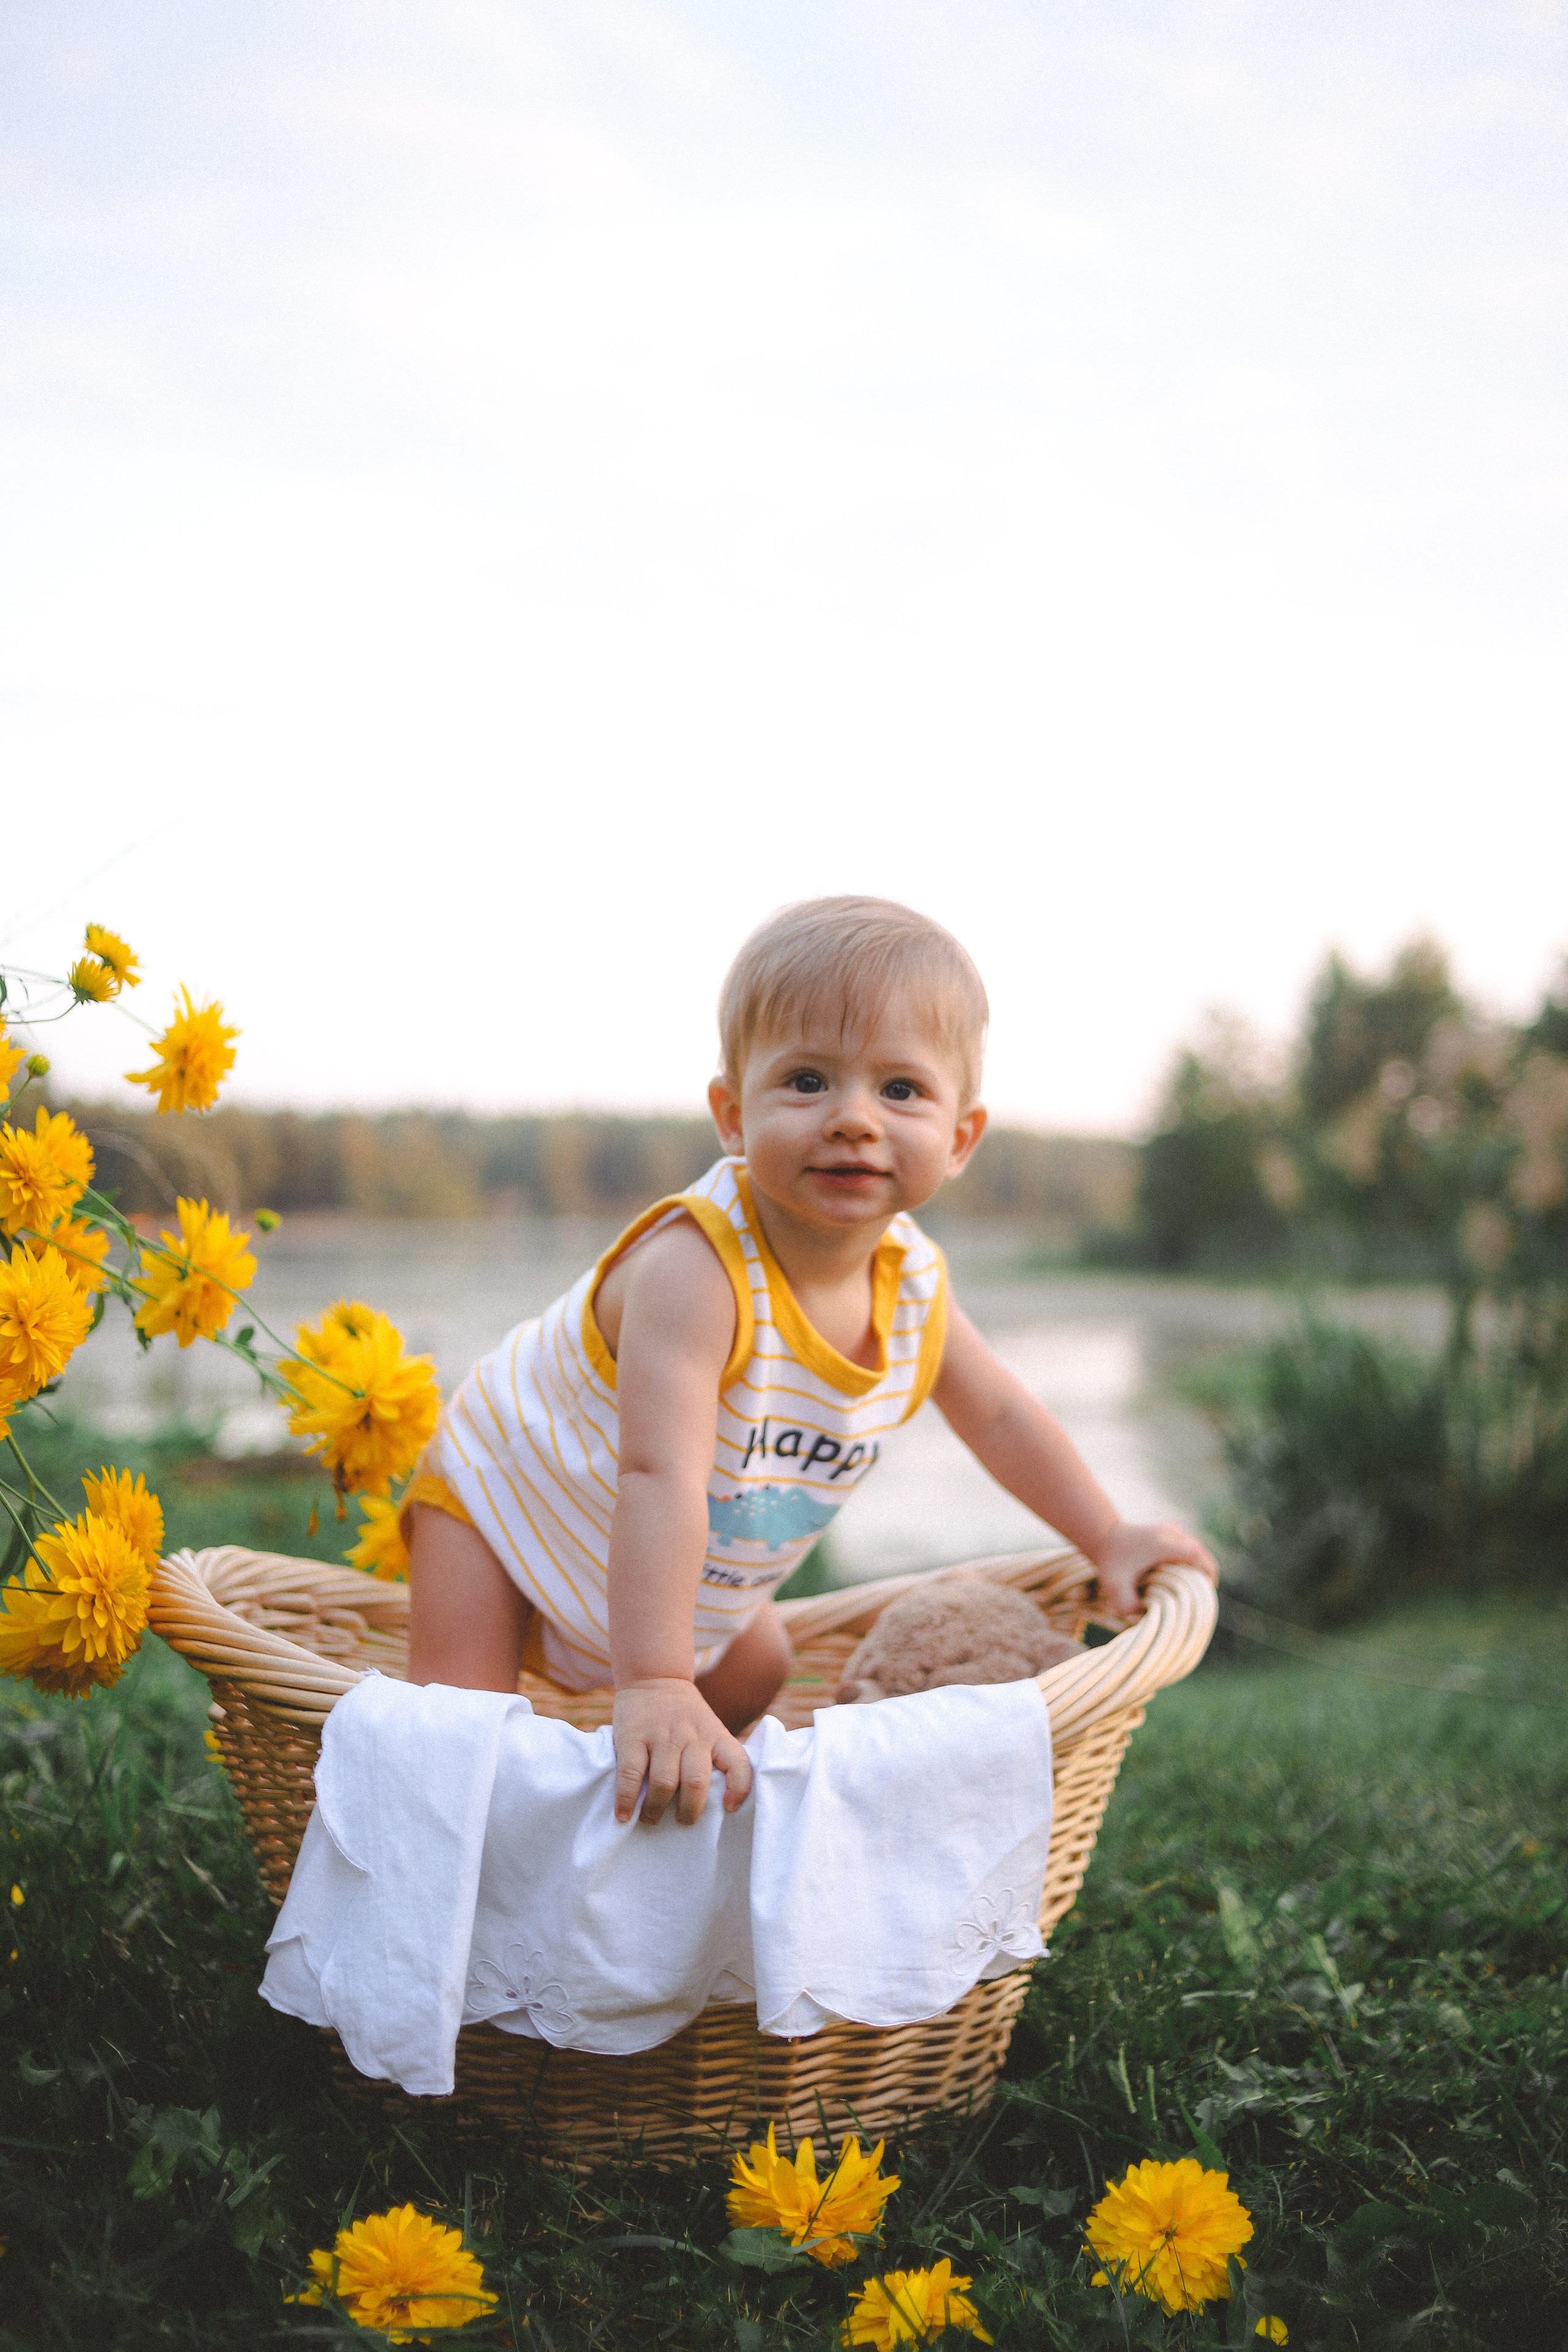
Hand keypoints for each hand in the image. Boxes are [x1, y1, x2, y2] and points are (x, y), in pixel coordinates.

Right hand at [612, 1678, 753, 1825]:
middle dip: (689, 1811)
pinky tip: (624, 1814)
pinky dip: (627, 1799)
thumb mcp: (709, 1728)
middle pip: (696, 1782)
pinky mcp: (632, 1737)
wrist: (654, 1676)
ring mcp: (661, 1736)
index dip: (739, 1789)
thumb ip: (712, 1757)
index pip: (738, 1763)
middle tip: (682, 1822)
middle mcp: (691, 1736)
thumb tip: (715, 1803)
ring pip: (664, 1783)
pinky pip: (631, 1774)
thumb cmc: (685, 1716)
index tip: (730, 1808)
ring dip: (656, 1809)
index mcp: (715, 1735)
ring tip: (651, 1819)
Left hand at [1086, 1520, 1218, 1622]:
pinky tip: (1179, 1575)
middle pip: (1200, 1553)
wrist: (1102, 1534)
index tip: (1206, 1592)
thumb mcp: (1113, 1585)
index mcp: (1163, 1544)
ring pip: (1195, 1549)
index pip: (1196, 1556)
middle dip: (1203, 1574)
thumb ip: (1127, 1605)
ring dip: (1196, 1567)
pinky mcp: (1168, 1529)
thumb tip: (1147, 1616)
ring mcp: (1170, 1528)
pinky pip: (1187, 1546)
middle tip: (1197, 1595)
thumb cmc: (1109, 1561)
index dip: (1207, 1575)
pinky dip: (1188, 1560)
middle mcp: (1170, 1532)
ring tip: (1189, 1587)